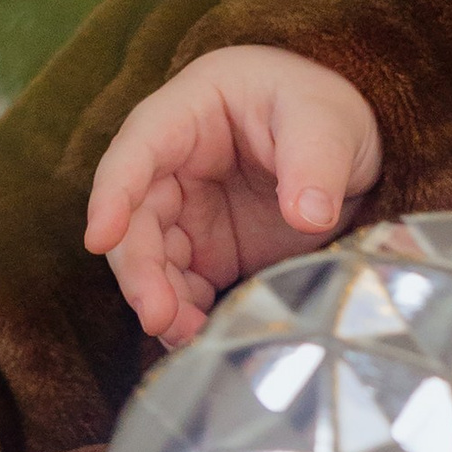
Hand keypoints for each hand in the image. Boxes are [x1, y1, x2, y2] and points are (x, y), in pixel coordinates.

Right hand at [83, 46, 381, 349]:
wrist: (351, 150)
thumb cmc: (327, 114)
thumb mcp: (332, 122)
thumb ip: (316, 163)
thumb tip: (307, 215)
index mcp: (191, 112)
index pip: (137, 148)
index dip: (113, 193)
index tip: (100, 238)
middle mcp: (174, 163)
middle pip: (134, 216)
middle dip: (138, 269)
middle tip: (157, 315)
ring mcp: (187, 211)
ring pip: (150, 258)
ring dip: (158, 299)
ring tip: (185, 337)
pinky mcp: (207, 252)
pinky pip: (181, 286)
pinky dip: (184, 314)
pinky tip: (200, 339)